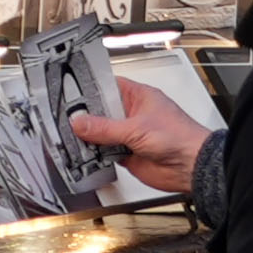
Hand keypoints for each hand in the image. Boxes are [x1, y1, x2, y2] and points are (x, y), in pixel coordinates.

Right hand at [65, 85, 210, 193]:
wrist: (190, 166)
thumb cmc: (179, 137)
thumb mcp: (137, 128)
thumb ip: (105, 127)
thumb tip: (80, 122)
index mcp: (139, 97)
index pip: (109, 87)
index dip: (90, 88)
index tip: (68, 92)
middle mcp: (132, 114)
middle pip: (101, 112)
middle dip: (84, 117)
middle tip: (62, 120)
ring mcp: (129, 135)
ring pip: (100, 134)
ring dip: (87, 138)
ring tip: (67, 138)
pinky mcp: (126, 154)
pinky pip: (104, 152)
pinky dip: (93, 155)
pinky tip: (81, 155)